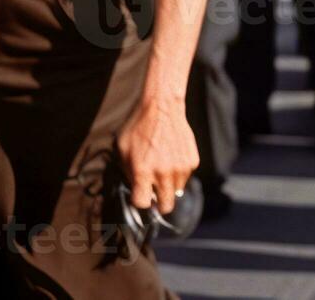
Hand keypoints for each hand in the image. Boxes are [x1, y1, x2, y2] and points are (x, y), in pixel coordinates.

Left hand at [116, 96, 198, 213]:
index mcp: (142, 172)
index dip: (139, 200)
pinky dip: (179, 173)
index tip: (139, 194)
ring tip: (163, 169)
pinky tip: (172, 158)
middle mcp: (163, 173)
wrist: (162, 108)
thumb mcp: (122, 151)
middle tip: (155, 194)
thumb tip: (135, 189)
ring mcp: (181, 168)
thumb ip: (128, 173)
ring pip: (177, 192)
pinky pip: (186, 177)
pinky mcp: (192, 161)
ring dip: (169, 186)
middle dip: (159, 204)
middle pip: (166, 207)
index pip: (142, 204)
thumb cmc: (138, 128)